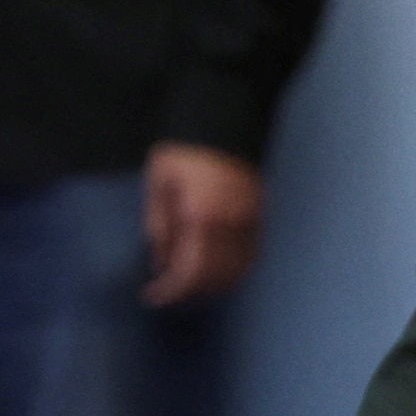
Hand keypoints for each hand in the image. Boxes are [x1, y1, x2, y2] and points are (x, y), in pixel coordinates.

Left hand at [141, 142, 261, 304]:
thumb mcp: (158, 185)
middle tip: (169, 293)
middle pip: (216, 278)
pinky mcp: (262, 215)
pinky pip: (252, 256)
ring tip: (190, 285)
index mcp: (203, 217)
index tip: (153, 296)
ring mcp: (252, 221)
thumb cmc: (183, 150)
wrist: (222, 119)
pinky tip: (216, 270)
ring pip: (238, 271)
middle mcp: (232, 225)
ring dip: (214, 285)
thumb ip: (159, 226)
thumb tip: (162, 263)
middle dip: (191, 292)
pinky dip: (234, 271)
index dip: (171, 290)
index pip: (190, 271)